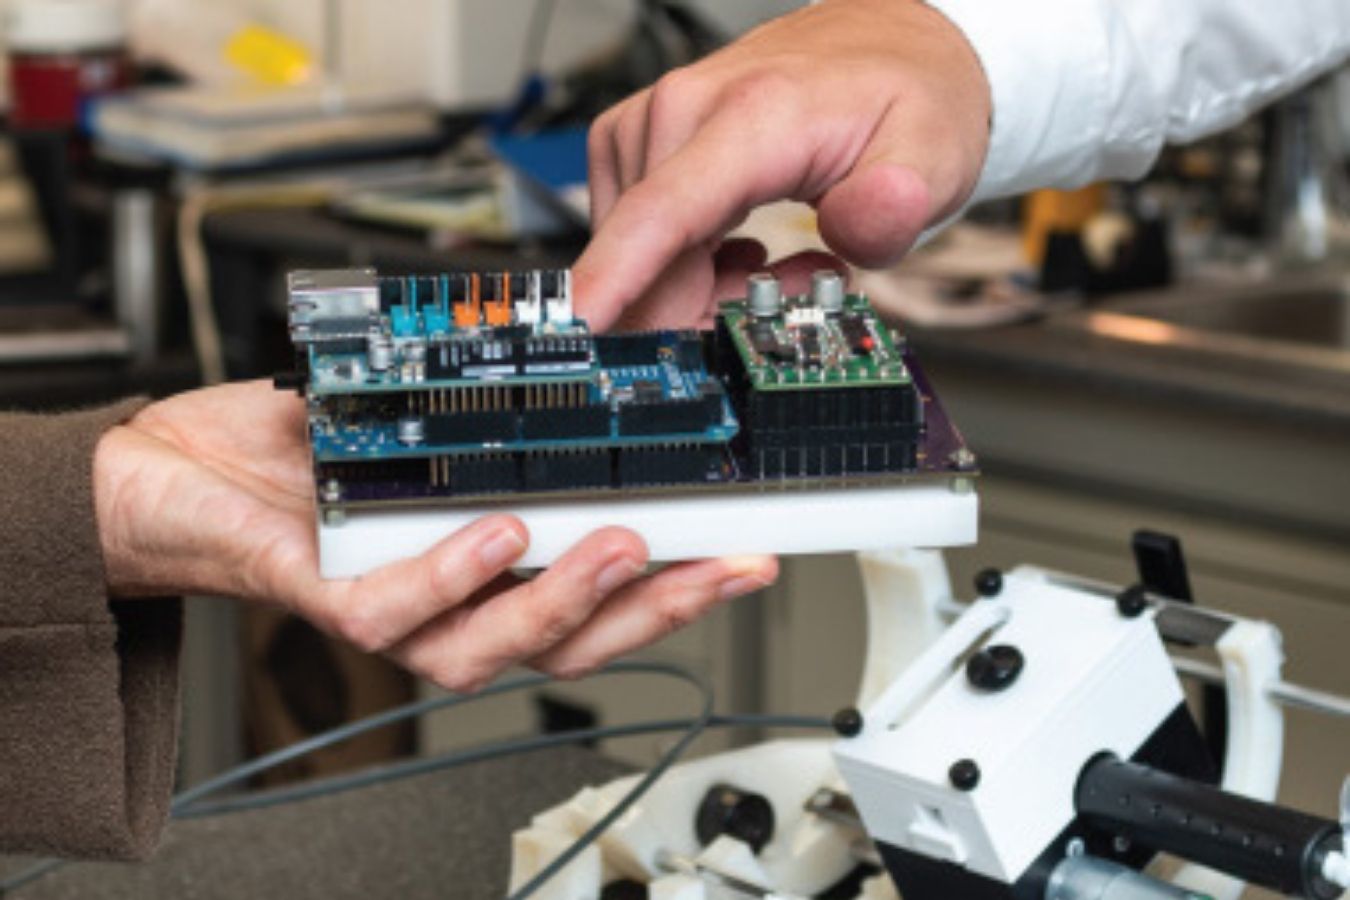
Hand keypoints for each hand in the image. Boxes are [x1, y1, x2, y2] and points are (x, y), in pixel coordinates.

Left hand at [92, 381, 776, 689]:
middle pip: (569, 641)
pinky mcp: (326, 597)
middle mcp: (447, 601)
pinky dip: (451, 574)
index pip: (594, 597)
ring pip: (492, 645)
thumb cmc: (296, 451)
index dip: (672, 589)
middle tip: (725, 567)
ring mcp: (390, 607)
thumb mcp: (423, 416)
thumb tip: (594, 357)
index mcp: (483, 564)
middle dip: (657, 610)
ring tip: (623, 550)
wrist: (168, 471)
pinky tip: (495, 535)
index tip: (742, 555)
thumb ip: (500, 410)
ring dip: (567, 601)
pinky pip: (396, 609)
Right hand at [574, 0, 990, 329]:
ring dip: (702, 291)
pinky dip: (685, 267)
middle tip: (795, 289)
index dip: (614, 277)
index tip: (575, 325)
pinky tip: (741, 250)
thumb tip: (864, 226)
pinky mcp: (636, 144)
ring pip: (640, 261)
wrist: (885, 48)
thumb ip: (899, 201)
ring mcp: (650, 127)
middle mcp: (682, 111)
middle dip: (706, 313)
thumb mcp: (933, 154)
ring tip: (780, 261)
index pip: (663, 210)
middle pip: (647, 261)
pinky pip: (640, 241)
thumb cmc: (902, 100)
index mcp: (752, 115)